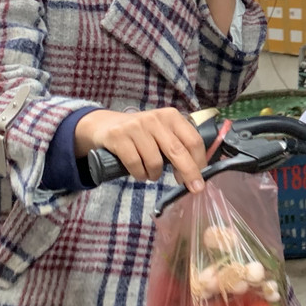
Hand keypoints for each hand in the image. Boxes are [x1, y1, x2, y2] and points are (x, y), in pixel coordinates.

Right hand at [74, 108, 207, 190]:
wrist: (104, 125)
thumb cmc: (140, 134)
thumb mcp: (161, 133)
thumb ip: (178, 147)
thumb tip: (195, 174)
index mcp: (171, 116)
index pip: (193, 140)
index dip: (200, 162)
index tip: (202, 179)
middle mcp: (155, 119)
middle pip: (178, 151)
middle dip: (188, 173)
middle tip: (194, 189)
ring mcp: (136, 126)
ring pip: (155, 162)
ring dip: (155, 175)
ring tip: (150, 173)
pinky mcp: (119, 136)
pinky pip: (135, 164)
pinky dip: (139, 174)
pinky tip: (139, 173)